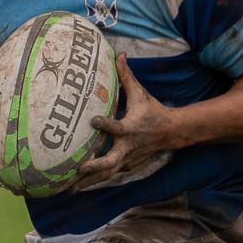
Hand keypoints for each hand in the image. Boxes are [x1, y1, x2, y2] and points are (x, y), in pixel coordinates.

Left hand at [71, 55, 177, 188]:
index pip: (118, 126)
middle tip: (79, 168)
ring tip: (70, 189)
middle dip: (95, 166)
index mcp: (131, 127)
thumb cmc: (152, 111)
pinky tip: (77, 186)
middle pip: (111, 161)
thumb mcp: (140, 93)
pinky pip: (108, 175)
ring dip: (89, 181)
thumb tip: (119, 53)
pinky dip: (94, 181)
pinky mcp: (126, 166)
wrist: (171, 133)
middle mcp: (128, 146)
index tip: (93, 120)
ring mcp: (127, 159)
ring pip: (107, 173)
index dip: (106, 124)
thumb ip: (126, 75)